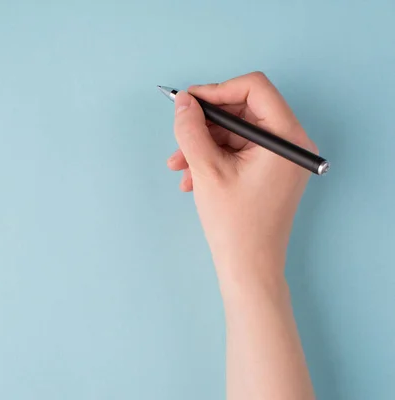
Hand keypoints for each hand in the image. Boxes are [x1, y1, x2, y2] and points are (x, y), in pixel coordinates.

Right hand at [167, 72, 317, 283]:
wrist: (249, 268)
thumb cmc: (235, 224)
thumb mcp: (207, 170)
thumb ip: (192, 130)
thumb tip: (184, 102)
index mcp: (286, 136)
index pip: (254, 87)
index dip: (217, 90)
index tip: (189, 102)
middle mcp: (290, 143)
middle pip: (243, 110)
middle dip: (206, 124)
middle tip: (179, 138)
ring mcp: (281, 158)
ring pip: (236, 133)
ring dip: (204, 145)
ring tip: (179, 167)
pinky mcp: (270, 172)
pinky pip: (238, 152)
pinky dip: (213, 159)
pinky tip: (192, 180)